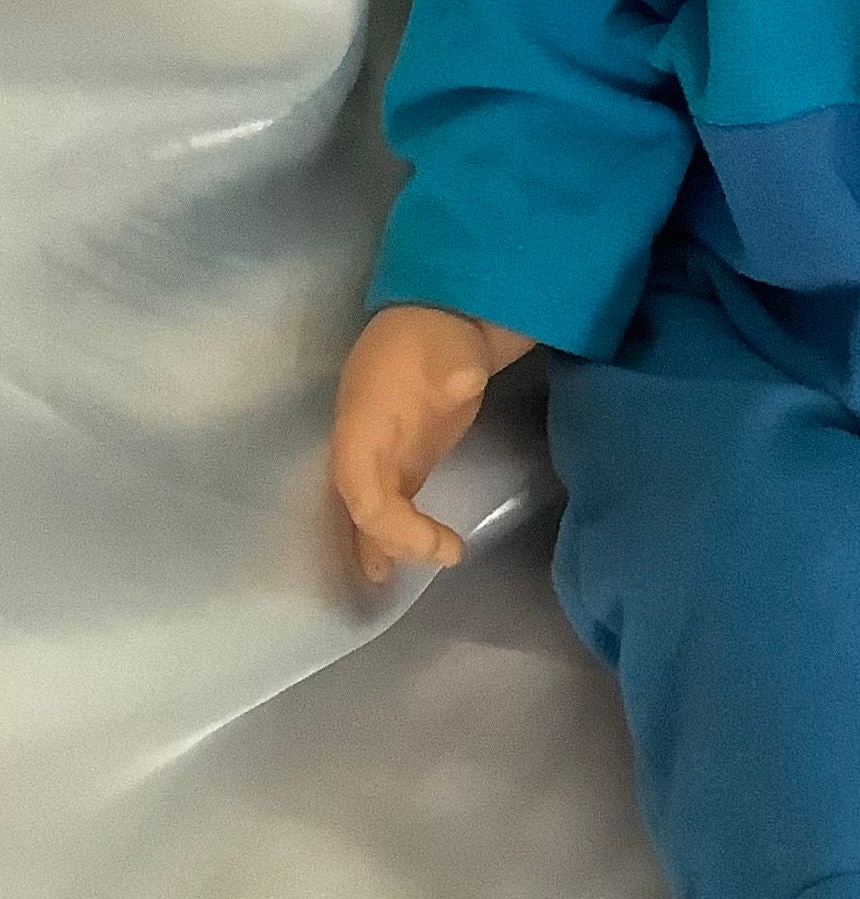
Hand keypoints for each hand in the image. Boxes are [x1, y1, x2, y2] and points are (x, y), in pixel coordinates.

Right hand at [329, 304, 531, 585]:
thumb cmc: (438, 335)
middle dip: (389, 540)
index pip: (356, 479)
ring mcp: (377, 456)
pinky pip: (385, 508)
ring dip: (384, 546)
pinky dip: (393, 536)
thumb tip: (464, 382)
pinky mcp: (399, 463)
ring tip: (402, 577)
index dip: (382, 519)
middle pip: (360, 505)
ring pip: (367, 513)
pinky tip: (397, 565)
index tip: (428, 538)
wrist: (440, 321)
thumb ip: (452, 370)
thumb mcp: (446, 347)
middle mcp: (360, 444)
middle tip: (444, 553)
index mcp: (362, 418)